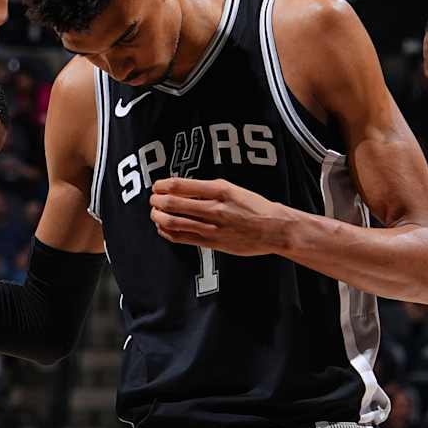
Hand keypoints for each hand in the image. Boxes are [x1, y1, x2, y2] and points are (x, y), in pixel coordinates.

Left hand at [149, 177, 291, 256]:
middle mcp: (214, 208)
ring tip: (155, 214)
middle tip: (153, 200)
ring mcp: (212, 228)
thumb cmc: (255, 207)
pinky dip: (168, 233)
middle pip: (173, 204)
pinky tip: (164, 229)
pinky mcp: (212, 243)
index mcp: (220, 190)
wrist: (274, 229)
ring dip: (158, 217)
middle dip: (157, 201)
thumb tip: (183, 189)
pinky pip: (183, 238)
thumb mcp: (233, 189)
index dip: (163, 185)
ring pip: (174, 222)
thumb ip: (209, 189)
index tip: (157, 186)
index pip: (180, 185)